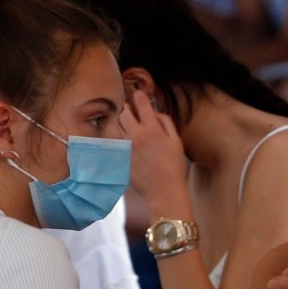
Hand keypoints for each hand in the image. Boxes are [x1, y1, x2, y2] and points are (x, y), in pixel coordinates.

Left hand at [122, 88, 188, 207]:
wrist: (164, 192)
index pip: (141, 103)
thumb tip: (154, 112)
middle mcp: (136, 136)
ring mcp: (125, 148)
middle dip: (126, 108)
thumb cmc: (174, 168)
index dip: (139, 96)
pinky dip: (113, 136)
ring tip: (123, 124)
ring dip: (118, 121)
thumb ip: (166, 122)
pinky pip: (111, 141)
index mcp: (152, 130)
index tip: (139, 96)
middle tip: (130, 110)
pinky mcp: (119, 158)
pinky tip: (119, 138)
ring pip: (114, 125)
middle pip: (123, 112)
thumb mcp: (176, 142)